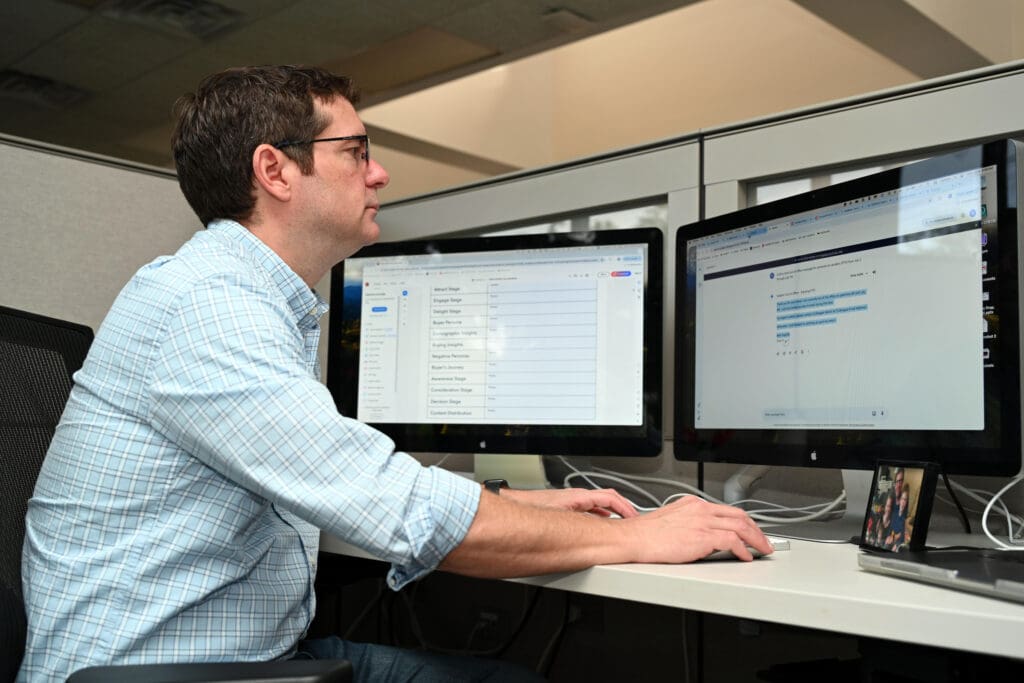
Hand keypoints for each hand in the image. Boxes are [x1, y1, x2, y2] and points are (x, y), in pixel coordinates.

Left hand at [503, 487, 638, 518]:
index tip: (635, 517)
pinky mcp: (568, 505)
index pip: (610, 498)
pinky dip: (602, 513)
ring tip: (622, 522)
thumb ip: (580, 521)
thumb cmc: (534, 507)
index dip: (625, 507)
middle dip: (623, 509)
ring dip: (613, 512)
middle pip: (608, 499)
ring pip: (600, 503)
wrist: (518, 503)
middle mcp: (578, 497)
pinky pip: (591, 507)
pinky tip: (602, 521)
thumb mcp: (561, 516)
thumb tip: (597, 529)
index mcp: (580, 496)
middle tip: (634, 520)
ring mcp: (574, 500)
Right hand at [627, 496, 771, 562]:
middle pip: (739, 515)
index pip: (727, 510)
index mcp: (693, 504)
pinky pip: (733, 541)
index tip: (750, 531)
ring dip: (756, 540)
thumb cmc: (646, 534)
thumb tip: (704, 538)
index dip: (744, 522)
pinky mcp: (703, 536)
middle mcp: (700, 509)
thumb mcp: (672, 521)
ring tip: (762, 550)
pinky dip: (743, 550)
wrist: (634, 538)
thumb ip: (690, 524)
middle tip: (764, 541)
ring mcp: (703, 521)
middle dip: (756, 530)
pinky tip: (745, 557)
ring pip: (741, 526)